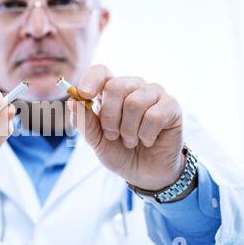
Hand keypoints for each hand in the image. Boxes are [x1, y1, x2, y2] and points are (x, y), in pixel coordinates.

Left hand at [68, 65, 184, 190]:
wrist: (144, 173)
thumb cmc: (119, 152)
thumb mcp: (96, 141)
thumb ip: (84, 122)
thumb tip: (72, 101)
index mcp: (111, 91)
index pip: (100, 71)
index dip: (91, 80)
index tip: (84, 94)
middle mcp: (133, 87)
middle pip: (115, 86)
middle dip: (109, 117)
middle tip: (112, 135)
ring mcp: (154, 94)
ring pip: (134, 102)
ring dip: (128, 130)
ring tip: (131, 141)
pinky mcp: (171, 106)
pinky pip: (154, 115)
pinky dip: (146, 135)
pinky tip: (147, 141)